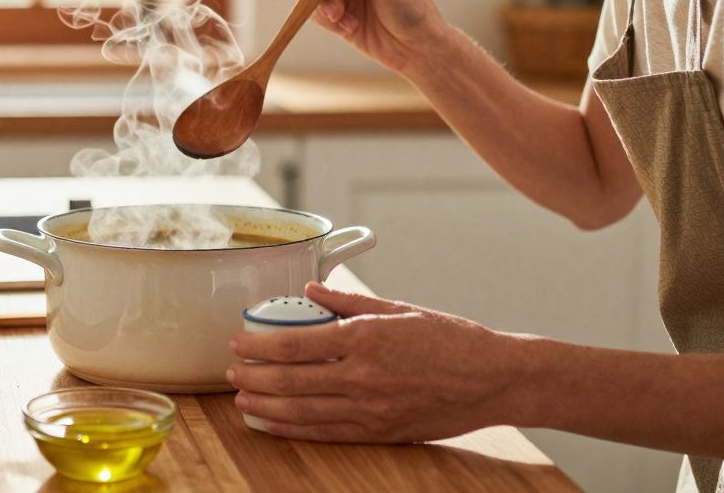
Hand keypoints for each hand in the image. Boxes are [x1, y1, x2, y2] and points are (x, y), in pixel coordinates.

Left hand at [228, 282, 525, 442]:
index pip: (296, 343)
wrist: (493, 379)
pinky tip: (273, 422)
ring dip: (265, 406)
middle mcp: (363, 376)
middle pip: (291, 379)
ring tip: (242, 399)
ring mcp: (370, 409)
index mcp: (366, 338)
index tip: (238, 340)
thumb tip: (310, 290)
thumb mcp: (399, 308)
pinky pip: (326, 433)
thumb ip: (349, 302)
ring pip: (303, 411)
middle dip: (253, 376)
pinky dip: (293, 428)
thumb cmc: (450, 339)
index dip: (260, 344)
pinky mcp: (379, 432)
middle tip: (230, 370)